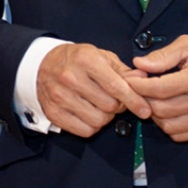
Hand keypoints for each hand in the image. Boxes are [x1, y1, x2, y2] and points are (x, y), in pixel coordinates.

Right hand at [37, 42, 152, 137]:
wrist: (42, 64)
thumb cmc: (76, 60)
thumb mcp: (101, 56)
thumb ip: (123, 70)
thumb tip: (143, 80)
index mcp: (86, 60)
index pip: (116, 87)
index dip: (134, 100)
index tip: (145, 110)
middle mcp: (70, 77)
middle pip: (109, 106)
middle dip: (118, 106)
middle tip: (114, 100)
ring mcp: (59, 96)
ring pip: (98, 120)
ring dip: (105, 117)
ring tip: (100, 106)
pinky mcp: (53, 112)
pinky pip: (84, 130)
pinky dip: (92, 126)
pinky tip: (89, 113)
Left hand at [128, 36, 187, 141]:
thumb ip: (163, 56)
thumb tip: (139, 64)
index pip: (160, 88)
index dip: (138, 85)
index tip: (131, 79)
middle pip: (160, 109)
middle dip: (143, 99)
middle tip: (140, 89)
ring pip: (168, 126)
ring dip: (154, 115)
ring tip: (155, 99)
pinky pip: (180, 135)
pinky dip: (168, 125)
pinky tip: (169, 111)